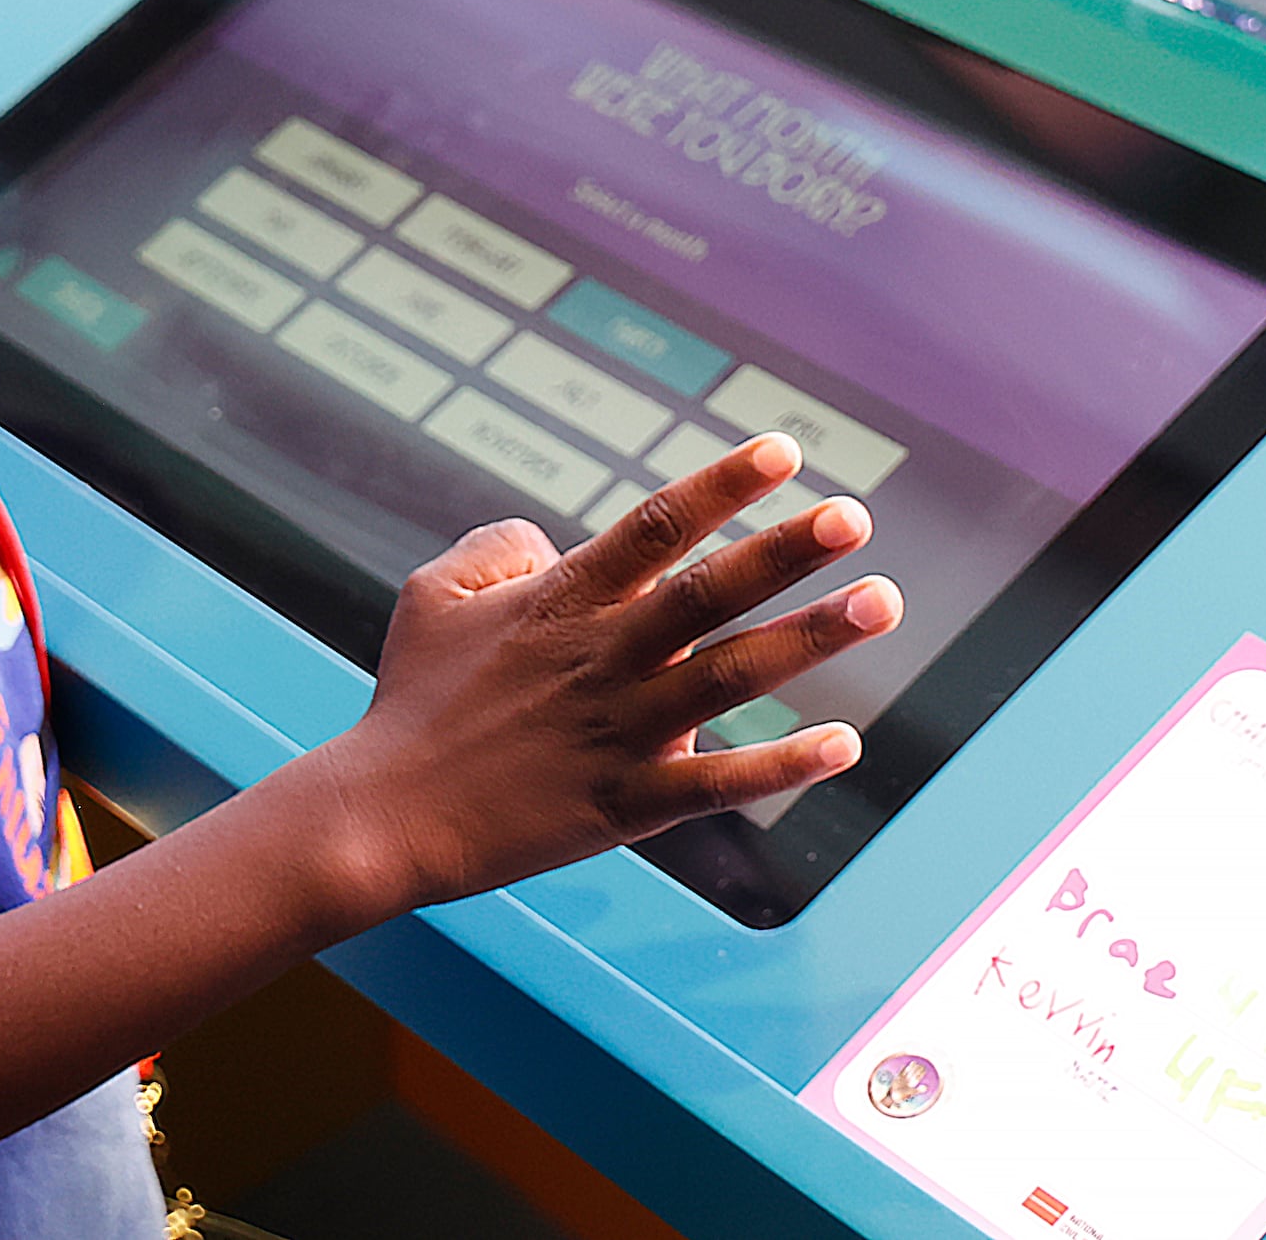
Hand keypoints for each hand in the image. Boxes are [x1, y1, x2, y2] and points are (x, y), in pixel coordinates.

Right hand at [306, 435, 899, 917]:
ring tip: (881, 600)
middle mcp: (602, 656)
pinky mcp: (625, 803)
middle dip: (787, 548)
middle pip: (708, 591)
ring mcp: (619, 730)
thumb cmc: (413, 698)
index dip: (722, 484)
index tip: (784, 451)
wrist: (384, 814)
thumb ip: (502, 545)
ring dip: (810, 637)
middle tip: (856, 514)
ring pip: (730, 676)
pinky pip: (717, 784)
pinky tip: (847, 746)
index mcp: (563, 599)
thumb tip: (557, 537)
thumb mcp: (436, 594)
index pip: (655, 526)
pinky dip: (783, 766)